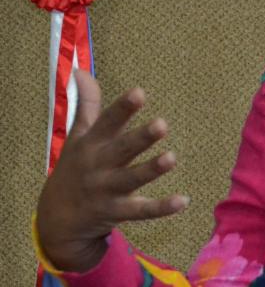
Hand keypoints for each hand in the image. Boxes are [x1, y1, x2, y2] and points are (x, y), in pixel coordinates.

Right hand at [35, 69, 188, 271]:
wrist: (56, 219)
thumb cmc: (75, 168)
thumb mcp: (77, 136)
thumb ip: (86, 104)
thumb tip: (79, 70)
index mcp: (91, 143)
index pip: (108, 122)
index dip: (123, 108)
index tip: (139, 92)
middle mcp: (98, 165)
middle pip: (122, 149)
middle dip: (141, 137)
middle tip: (162, 124)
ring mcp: (106, 189)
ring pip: (132, 179)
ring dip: (152, 169)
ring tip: (172, 158)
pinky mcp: (116, 211)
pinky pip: (141, 211)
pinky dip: (161, 207)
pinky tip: (183, 200)